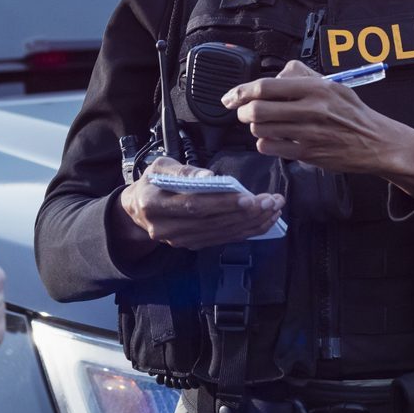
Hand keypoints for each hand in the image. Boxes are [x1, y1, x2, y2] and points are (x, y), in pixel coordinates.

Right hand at [118, 156, 284, 249]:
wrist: (139, 210)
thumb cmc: (154, 182)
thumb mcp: (161, 167)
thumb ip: (184, 171)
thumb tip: (209, 177)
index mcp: (155, 204)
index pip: (194, 205)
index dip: (222, 203)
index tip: (250, 197)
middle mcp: (166, 228)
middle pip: (212, 222)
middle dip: (246, 212)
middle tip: (272, 201)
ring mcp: (180, 241)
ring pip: (221, 233)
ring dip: (251, 223)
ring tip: (274, 208)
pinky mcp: (192, 245)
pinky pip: (223, 239)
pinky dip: (245, 231)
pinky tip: (263, 221)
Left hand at [225, 62, 413, 194]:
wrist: (375, 142)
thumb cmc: (352, 112)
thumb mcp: (332, 84)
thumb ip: (302, 75)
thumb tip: (275, 76)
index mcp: (315, 88)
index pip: (266, 87)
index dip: (241, 91)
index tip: (231, 96)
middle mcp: (310, 110)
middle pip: (257, 110)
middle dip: (242, 111)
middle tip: (243, 112)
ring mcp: (308, 134)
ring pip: (261, 130)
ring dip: (254, 127)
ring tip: (261, 124)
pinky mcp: (308, 154)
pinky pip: (271, 148)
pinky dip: (264, 143)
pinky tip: (273, 139)